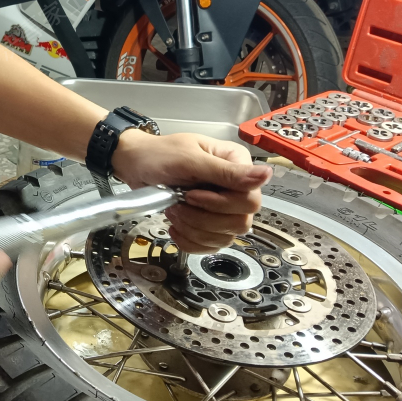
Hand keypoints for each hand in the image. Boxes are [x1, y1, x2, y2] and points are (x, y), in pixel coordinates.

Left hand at [112, 130, 273, 253]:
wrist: (136, 165)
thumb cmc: (159, 154)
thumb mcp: (190, 159)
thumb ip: (226, 171)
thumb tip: (265, 174)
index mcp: (237, 164)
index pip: (250, 199)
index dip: (220, 204)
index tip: (191, 195)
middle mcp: (236, 187)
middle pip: (241, 222)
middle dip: (204, 218)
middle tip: (179, 204)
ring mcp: (224, 208)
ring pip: (226, 237)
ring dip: (194, 229)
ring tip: (174, 211)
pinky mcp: (210, 224)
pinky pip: (212, 245)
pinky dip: (191, 241)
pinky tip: (176, 227)